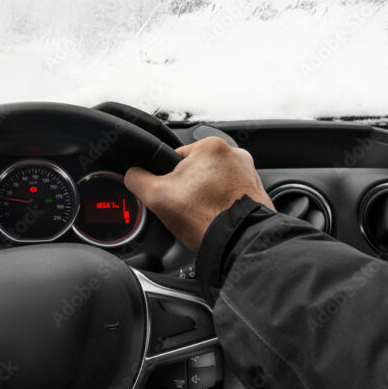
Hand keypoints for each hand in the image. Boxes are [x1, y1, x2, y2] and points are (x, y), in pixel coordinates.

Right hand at [125, 137, 273, 251]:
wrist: (239, 243)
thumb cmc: (206, 219)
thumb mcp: (156, 196)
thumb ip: (137, 179)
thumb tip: (132, 174)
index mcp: (209, 145)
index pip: (174, 159)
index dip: (167, 180)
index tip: (172, 196)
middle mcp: (233, 153)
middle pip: (194, 170)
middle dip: (187, 189)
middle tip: (187, 208)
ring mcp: (248, 172)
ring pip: (211, 182)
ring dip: (204, 196)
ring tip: (202, 214)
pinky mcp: (255, 190)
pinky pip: (228, 193)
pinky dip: (220, 203)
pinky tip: (215, 216)